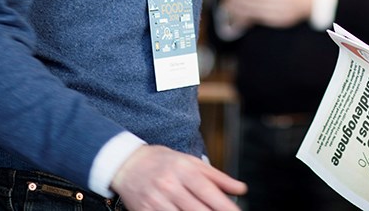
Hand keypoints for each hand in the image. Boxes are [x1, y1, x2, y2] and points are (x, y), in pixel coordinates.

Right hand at [110, 144, 245, 210]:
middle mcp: (170, 186)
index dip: (225, 206)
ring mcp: (156, 201)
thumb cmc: (163, 162)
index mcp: (184, 170)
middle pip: (197, 209)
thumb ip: (217, 177)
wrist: (128, 163)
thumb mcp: (192, 162)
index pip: (209, 191)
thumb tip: (241, 189)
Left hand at [221, 0, 314, 28]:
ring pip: (254, 13)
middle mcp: (279, 5)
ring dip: (239, 10)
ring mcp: (278, 15)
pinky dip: (247, 17)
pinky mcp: (276, 22)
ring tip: (228, 6)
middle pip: (254, 3)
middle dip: (238, 0)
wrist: (310, 3)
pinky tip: (238, 14)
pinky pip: (258, 20)